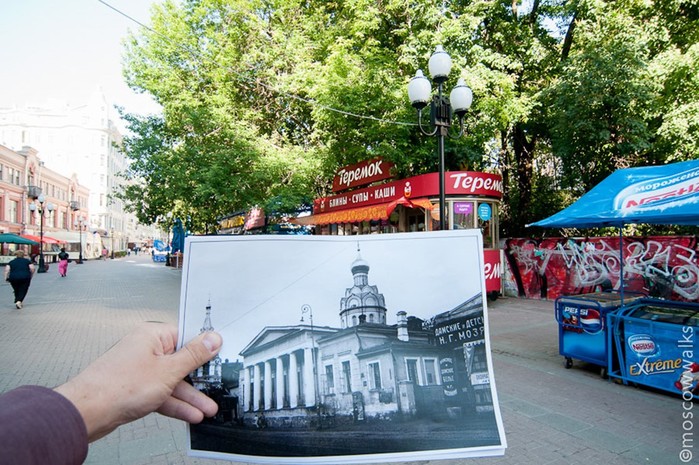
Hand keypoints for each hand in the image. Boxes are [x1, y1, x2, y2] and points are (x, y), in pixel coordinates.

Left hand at [54, 323, 222, 441]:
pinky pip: (162, 393)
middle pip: (181, 361)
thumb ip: (193, 356)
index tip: (222, 357)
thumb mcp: (168, 371)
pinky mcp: (136, 388)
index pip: (187, 336)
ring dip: (190, 396)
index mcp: (153, 336)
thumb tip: (212, 339)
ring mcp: (141, 369)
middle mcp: (146, 349)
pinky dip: (175, 403)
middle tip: (217, 388)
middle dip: (200, 379)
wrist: (86, 413)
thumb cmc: (117, 387)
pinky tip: (189, 414)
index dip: (205, 348)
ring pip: (173, 381)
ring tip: (207, 409)